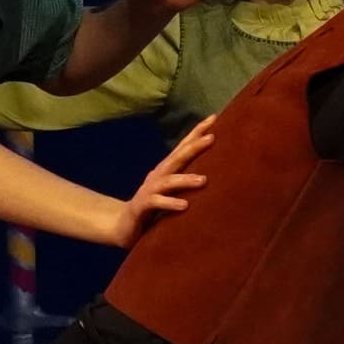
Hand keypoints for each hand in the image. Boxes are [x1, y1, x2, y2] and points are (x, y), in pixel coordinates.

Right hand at [108, 121, 217, 248]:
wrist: (124, 225)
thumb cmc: (155, 206)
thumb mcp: (173, 190)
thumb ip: (189, 180)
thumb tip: (218, 170)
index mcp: (167, 170)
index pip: (183, 147)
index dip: (197, 132)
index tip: (214, 118)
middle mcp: (158, 176)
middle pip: (177, 157)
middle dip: (193, 146)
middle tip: (212, 138)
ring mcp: (149, 190)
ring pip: (169, 181)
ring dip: (186, 179)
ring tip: (204, 180)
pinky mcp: (143, 206)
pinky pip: (157, 203)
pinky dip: (170, 203)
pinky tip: (185, 205)